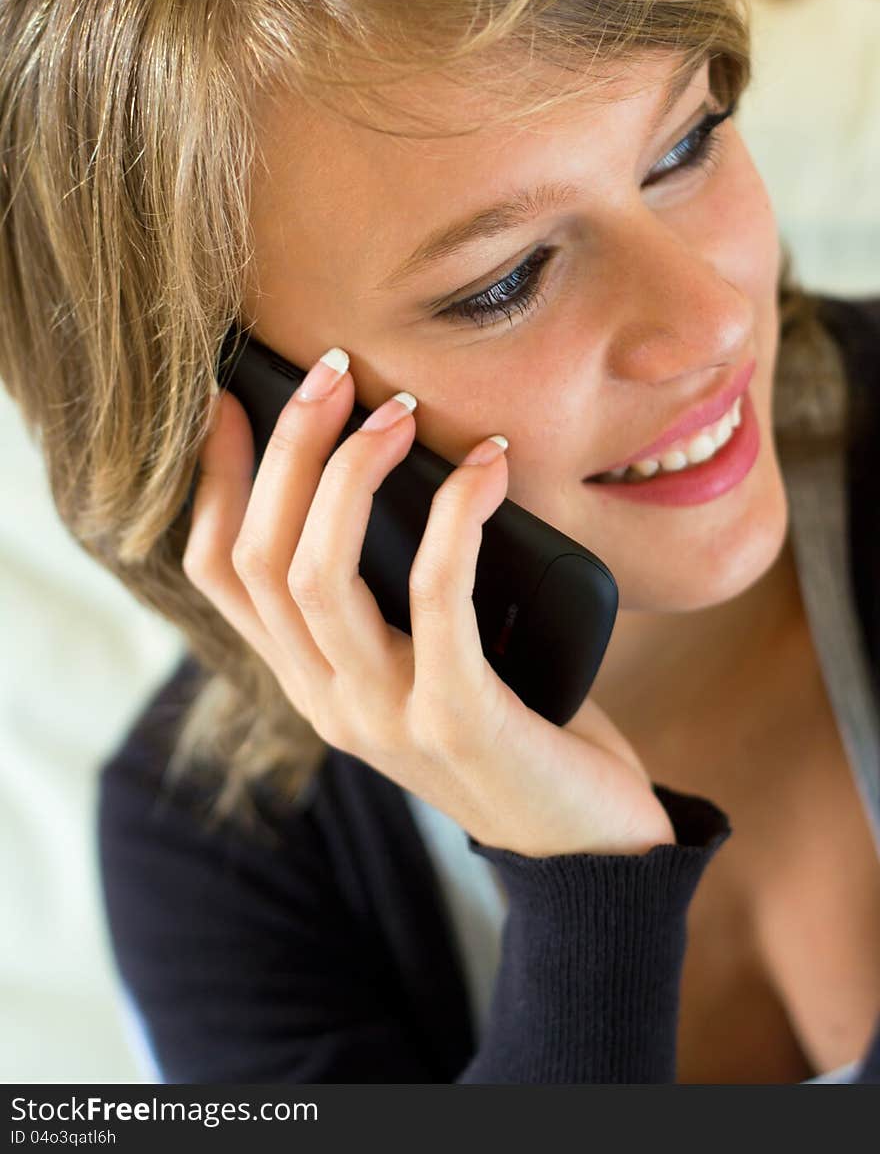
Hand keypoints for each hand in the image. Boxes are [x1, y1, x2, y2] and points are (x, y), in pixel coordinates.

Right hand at [182, 358, 675, 857]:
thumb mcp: (429, 656)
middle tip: (334, 372)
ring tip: (397, 410)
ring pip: (316, 574)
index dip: (214, 478)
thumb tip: (389, 464)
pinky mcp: (458, 719)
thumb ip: (392, 594)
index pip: (218, 572)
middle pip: (261, 557)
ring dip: (352, 473)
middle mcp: (326, 700)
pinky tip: (486, 468)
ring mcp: (383, 716)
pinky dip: (453, 517)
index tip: (232, 396)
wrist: (587, 842)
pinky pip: (435, 595)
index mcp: (310, 679)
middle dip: (286, 449)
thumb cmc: (516, 720)